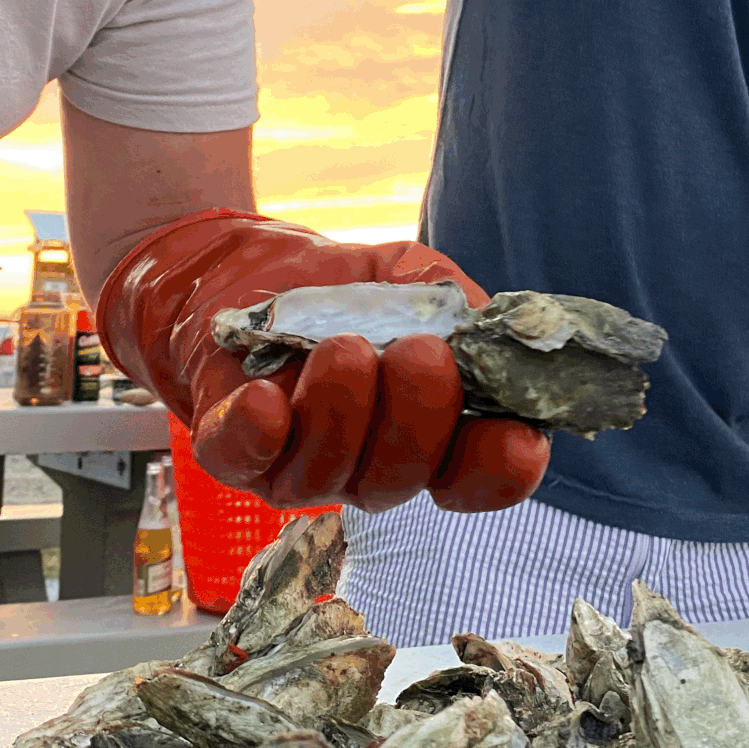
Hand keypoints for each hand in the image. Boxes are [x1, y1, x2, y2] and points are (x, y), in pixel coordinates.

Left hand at [96, 210, 550, 514]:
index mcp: (429, 433)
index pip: (476, 477)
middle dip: (420, 419)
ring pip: (329, 471)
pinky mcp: (233, 450)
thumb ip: (458, 306)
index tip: (515, 436)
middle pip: (405, 477)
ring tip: (344, 347)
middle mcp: (369, 463)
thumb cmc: (344, 290)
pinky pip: (245, 457)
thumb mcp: (415, 280)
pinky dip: (257, 429)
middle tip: (420, 353)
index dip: (501, 469)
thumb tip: (487, 332)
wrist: (247, 270)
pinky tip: (266, 396)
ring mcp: (300, 465)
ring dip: (344, 409)